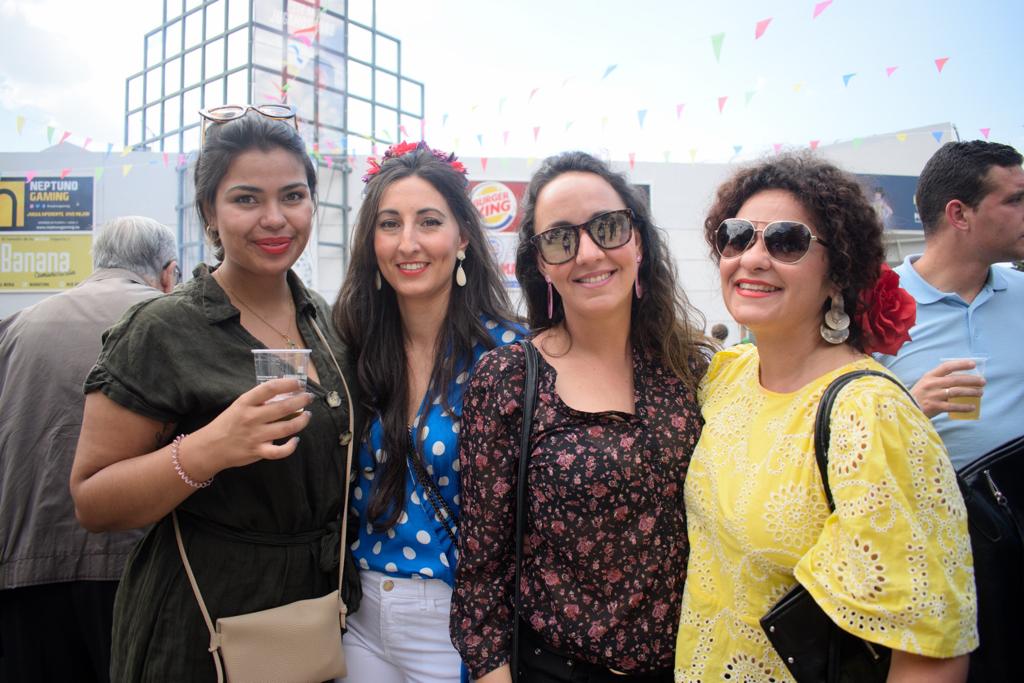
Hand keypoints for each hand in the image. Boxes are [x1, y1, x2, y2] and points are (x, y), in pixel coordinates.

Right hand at [182, 378, 313, 478]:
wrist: (210, 447)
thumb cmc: (228, 423)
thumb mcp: (239, 405)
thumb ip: (259, 400)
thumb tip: (285, 393)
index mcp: (245, 402)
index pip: (269, 388)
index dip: (288, 384)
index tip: (299, 383)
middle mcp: (251, 418)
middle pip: (283, 407)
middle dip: (301, 401)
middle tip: (308, 398)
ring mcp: (255, 436)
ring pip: (286, 428)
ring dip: (301, 421)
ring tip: (307, 416)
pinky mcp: (258, 451)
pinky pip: (279, 451)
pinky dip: (291, 446)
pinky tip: (296, 440)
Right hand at [910, 360, 984, 417]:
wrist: (905, 408)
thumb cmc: (919, 395)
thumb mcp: (925, 383)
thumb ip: (939, 380)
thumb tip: (962, 379)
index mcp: (930, 376)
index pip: (947, 367)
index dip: (961, 364)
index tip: (973, 364)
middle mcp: (932, 384)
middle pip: (955, 380)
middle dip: (972, 380)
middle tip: (983, 382)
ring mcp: (933, 396)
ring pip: (956, 392)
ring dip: (971, 392)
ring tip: (980, 393)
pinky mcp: (935, 407)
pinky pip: (953, 406)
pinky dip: (964, 407)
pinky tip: (972, 407)